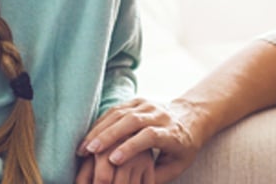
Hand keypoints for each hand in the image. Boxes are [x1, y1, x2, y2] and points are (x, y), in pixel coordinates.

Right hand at [77, 98, 201, 182]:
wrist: (191, 117)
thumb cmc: (184, 147)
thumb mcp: (178, 165)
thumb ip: (158, 176)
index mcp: (172, 132)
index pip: (149, 136)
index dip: (131, 146)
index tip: (114, 160)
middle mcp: (159, 115)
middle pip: (131, 121)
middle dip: (109, 136)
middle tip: (91, 151)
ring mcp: (147, 105)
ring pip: (120, 113)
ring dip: (100, 129)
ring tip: (84, 147)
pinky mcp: (137, 101)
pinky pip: (116, 109)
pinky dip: (101, 122)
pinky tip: (89, 136)